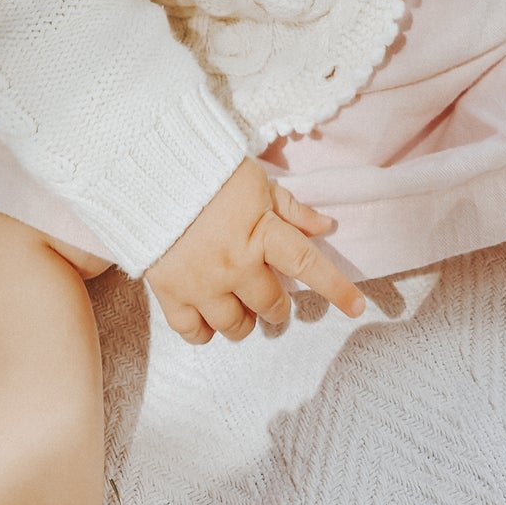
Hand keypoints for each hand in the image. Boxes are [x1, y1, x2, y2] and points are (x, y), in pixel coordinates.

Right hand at [145, 156, 364, 344]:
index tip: (357, 307)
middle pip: (271, 306)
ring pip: (236, 327)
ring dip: (245, 321)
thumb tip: (325, 226)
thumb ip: (290, 209)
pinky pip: (195, 333)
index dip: (336, 288)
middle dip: (278, 305)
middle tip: (272, 296)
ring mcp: (202, 284)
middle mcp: (235, 265)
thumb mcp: (256, 182)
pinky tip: (210, 317)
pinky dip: (206, 331)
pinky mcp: (171, 294)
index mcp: (261, 233)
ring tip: (241, 305)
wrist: (148, 173)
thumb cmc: (208, 171)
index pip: (308, 266)